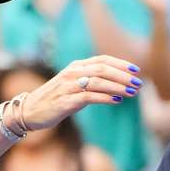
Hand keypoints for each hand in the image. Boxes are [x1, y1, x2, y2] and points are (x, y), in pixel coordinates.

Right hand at [21, 55, 141, 129]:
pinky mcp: (66, 101)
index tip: (136, 70)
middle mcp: (72, 73)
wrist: (30, 111)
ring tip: (132, 93)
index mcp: (76, 66)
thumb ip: (91, 82)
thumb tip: (116, 85)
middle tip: (138, 83)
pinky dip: (105, 98)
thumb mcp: (74, 86)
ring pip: (98, 82)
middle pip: (102, 69)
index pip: (102, 60)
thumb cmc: (55, 99)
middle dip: (123, 76)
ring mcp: (68, 87)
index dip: (120, 64)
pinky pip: (89, 97)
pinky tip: (117, 101)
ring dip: (118, 87)